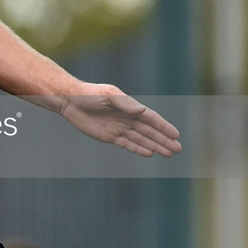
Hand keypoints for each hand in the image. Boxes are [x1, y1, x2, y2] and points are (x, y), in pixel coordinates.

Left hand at [58, 85, 182, 157]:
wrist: (70, 101)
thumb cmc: (90, 94)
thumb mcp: (108, 96)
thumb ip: (125, 103)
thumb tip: (142, 110)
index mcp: (129, 106)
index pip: (151, 118)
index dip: (163, 127)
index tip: (176, 135)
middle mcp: (127, 118)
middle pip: (149, 131)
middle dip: (163, 140)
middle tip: (178, 149)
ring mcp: (119, 127)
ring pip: (141, 139)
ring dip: (154, 146)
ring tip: (168, 153)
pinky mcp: (109, 136)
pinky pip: (127, 144)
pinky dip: (138, 149)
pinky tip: (149, 153)